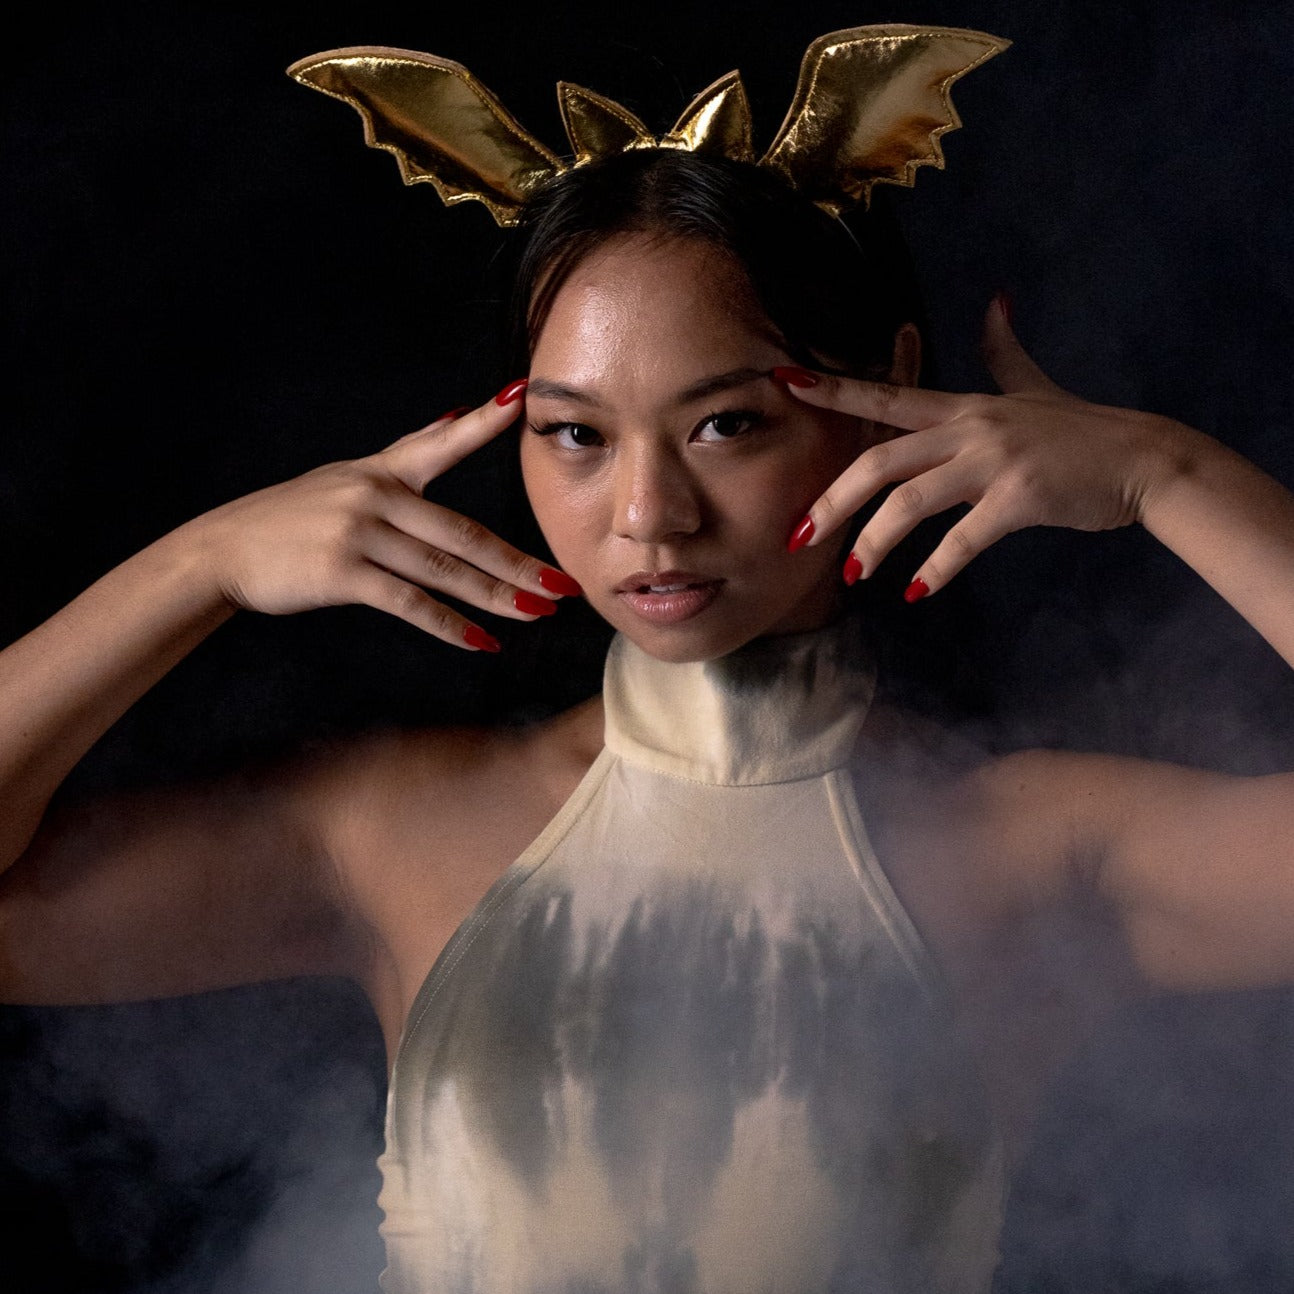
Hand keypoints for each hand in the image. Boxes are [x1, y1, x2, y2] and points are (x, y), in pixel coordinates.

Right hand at [179, 382, 578, 650]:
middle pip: (464, 532)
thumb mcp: (345, 478)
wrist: (222, 550)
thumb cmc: (290, 519)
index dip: (484, 422)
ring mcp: (359, 533)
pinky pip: (410, 602)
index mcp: (381, 470)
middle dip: (518, 563)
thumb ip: (404, 457)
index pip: (442, 441)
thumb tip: (455, 415)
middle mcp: (375, 495)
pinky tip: (482, 643)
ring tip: (537, 615)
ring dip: (497, 597)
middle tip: (563, 584)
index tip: (522, 398)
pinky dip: (449, 626)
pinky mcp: (343, 572)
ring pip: (445, 571)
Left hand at [779, 298, 1195, 596]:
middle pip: (880, 460)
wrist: (1142, 457)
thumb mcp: (1034, 385)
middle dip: (833, 500)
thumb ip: (1003, 350)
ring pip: (911, 501)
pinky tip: (915, 592)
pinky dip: (936, 568)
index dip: (834, 391)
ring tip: (852, 575)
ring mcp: (994, 462)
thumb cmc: (1082, 430)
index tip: (785, 385)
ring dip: (874, 542)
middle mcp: (970, 429)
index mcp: (963, 407)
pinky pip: (964, 538)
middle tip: (800, 536)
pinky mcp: (1020, 498)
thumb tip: (995, 302)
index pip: (885, 395)